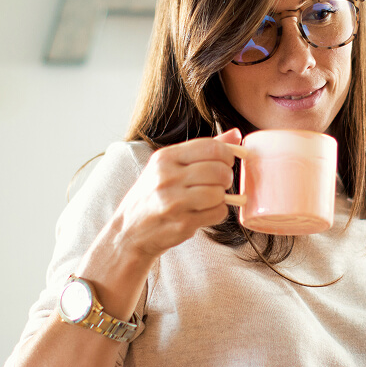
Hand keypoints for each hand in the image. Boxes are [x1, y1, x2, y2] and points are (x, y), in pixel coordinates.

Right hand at [109, 128, 243, 259]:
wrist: (129, 231)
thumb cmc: (152, 195)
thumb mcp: (168, 166)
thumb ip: (202, 150)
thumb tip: (236, 135)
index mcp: (165, 158)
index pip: (211, 147)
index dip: (227, 154)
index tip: (226, 162)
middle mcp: (167, 178)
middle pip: (219, 171)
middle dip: (226, 177)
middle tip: (219, 182)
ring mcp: (174, 202)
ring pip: (220, 193)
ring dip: (221, 197)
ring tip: (208, 198)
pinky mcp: (182, 224)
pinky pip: (218, 213)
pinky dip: (218, 212)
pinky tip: (204, 212)